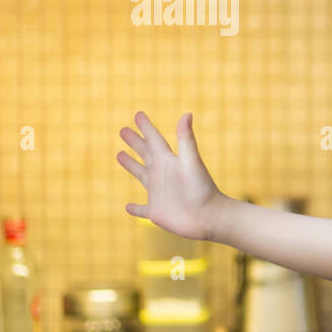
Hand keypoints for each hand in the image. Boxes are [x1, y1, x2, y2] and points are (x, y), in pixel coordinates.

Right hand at [117, 111, 224, 240]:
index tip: (138, 114)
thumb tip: (187, 113)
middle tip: (123, 130)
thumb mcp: (191, 162)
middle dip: (135, 142)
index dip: (146, 127)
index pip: (154, 140)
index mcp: (169, 161)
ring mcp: (159, 193)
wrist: (210, 217)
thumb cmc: (202, 189)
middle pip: (145, 153)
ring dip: (131, 165)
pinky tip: (127, 207)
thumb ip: (186, 139)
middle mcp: (162, 174)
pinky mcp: (156, 211)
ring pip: (141, 175)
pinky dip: (135, 208)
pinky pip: (142, 209)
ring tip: (120, 155)